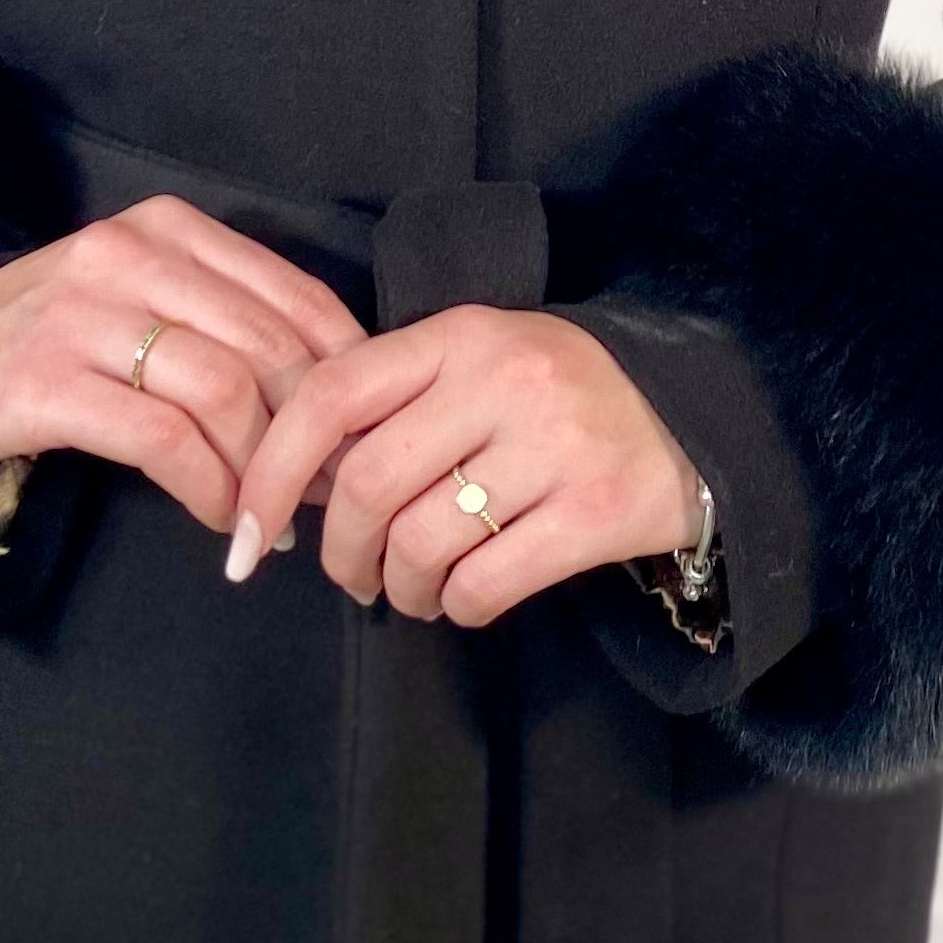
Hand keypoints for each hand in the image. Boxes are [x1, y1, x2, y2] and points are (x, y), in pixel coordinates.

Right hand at [0, 198, 364, 540]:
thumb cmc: (43, 344)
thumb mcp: (136, 304)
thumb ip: (220, 325)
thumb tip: (329, 397)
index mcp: (167, 227)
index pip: (295, 293)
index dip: (346, 373)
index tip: (359, 435)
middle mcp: (128, 254)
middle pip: (270, 346)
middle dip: (313, 434)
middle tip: (322, 496)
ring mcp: (83, 315)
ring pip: (226, 391)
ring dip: (264, 474)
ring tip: (271, 523)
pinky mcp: (44, 383)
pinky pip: (163, 441)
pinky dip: (209, 490)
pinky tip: (219, 523)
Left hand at [221, 305, 706, 626]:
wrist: (695, 417)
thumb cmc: (556, 398)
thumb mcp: (477, 366)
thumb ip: (393, 402)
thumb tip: (291, 481)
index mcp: (460, 336)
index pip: (332, 395)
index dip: (274, 471)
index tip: (247, 532)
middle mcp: (504, 381)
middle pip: (368, 485)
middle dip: (341, 553)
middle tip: (351, 576)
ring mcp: (556, 445)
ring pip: (422, 543)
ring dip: (402, 589)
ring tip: (415, 590)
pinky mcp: (599, 511)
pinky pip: (487, 583)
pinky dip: (459, 606)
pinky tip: (466, 599)